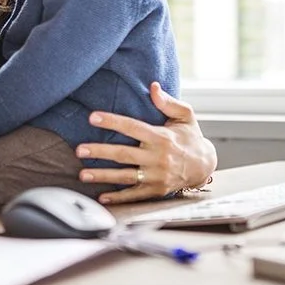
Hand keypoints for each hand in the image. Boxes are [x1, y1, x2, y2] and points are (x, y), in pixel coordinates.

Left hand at [75, 83, 217, 203]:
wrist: (205, 166)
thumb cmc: (191, 137)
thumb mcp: (185, 116)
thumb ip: (168, 102)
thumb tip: (153, 87)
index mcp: (161, 137)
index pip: (132, 127)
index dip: (112, 122)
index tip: (93, 117)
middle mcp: (158, 158)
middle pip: (124, 154)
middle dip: (100, 152)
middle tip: (79, 150)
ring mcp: (156, 176)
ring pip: (125, 176)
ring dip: (103, 176)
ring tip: (83, 174)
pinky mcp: (156, 190)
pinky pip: (134, 195)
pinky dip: (118, 197)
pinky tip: (102, 197)